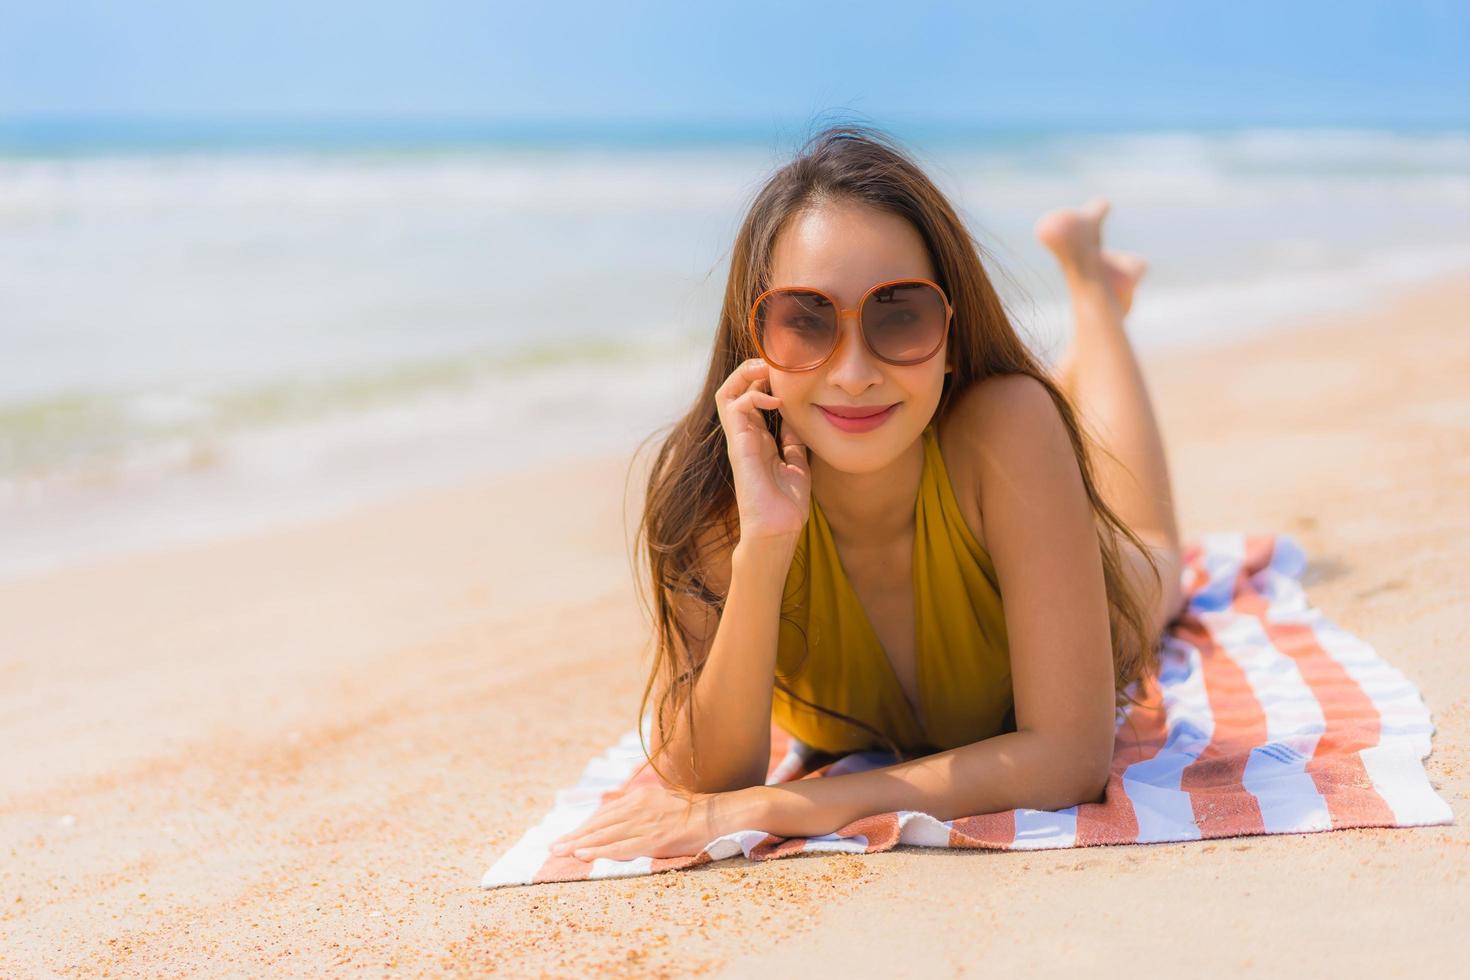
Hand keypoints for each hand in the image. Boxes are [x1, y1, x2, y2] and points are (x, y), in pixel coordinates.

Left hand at [547, 783, 760, 861]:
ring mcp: (646, 822)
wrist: (718, 813)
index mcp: (639, 798)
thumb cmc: (691, 812)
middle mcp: (638, 807)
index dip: (583, 827)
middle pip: (599, 824)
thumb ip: (637, 808)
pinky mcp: (654, 838)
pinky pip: (622, 846)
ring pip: (605, 835)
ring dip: (580, 844)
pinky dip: (600, 851)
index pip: (604, 814)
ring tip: (560, 852)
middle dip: (574, 836)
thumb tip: (614, 812)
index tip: (565, 838)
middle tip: (552, 847)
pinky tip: (584, 854)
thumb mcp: (659, 802)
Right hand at [715, 358, 810, 546]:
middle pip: (736, 389)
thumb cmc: (785, 505)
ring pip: (728, 392)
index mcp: (758, 440)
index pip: (752, 398)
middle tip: (775, 362)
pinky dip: (753, 395)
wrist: (777, 530)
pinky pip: (735, 406)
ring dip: (747, 374)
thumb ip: (793, 444)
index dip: (767, 381)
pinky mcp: (738, 445)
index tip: (789, 372)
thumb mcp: (797, 466)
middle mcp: (745, 436)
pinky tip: (776, 400)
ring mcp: (739, 439)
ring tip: (768, 369)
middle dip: (752, 370)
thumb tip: (797, 423)